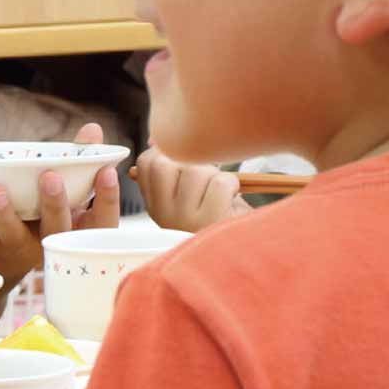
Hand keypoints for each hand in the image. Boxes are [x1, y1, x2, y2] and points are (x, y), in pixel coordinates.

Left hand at [0, 122, 120, 281]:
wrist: (1, 259)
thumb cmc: (40, 216)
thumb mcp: (63, 194)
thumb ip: (77, 161)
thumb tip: (93, 128)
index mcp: (73, 230)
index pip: (101, 221)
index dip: (108, 199)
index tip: (107, 172)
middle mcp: (47, 242)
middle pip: (55, 228)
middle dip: (54, 204)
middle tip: (49, 177)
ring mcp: (15, 248)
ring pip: (11, 235)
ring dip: (3, 214)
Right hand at [134, 146, 249, 231]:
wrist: (242, 251)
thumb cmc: (219, 219)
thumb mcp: (192, 196)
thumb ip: (175, 167)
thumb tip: (156, 137)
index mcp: (155, 206)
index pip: (146, 163)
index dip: (168, 151)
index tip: (187, 159)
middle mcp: (163, 214)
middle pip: (164, 163)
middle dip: (192, 161)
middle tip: (207, 177)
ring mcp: (184, 219)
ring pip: (195, 170)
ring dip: (215, 174)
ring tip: (222, 191)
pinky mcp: (209, 222)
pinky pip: (219, 182)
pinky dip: (232, 184)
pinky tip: (232, 198)